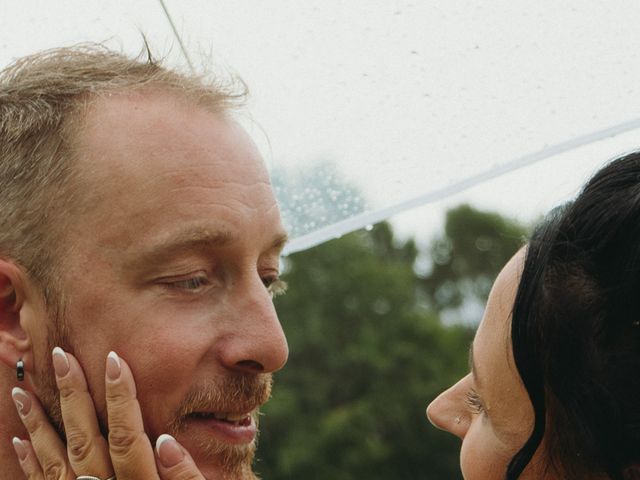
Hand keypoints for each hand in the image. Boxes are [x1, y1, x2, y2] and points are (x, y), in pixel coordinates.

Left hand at [11, 348, 205, 478]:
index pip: (126, 434)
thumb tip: (166, 439)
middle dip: (72, 396)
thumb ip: (186, 478)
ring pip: (56, 461)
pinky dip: (30, 462)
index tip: (113, 358)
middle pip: (85, 439)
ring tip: (23, 390)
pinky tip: (21, 437)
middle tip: (58, 355)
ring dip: (38, 424)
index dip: (120, 395)